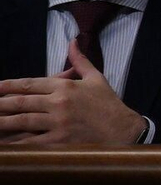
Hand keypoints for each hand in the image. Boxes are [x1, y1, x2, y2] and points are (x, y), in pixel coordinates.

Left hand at [0, 41, 146, 143]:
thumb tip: (73, 41)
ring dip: (3, 121)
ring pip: (22, 121)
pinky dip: (16, 142)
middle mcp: (60, 103)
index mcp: (66, 86)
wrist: (124, 129)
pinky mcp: (60, 141)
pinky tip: (6, 142)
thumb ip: (79, 60)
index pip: (30, 84)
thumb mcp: (96, 78)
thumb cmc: (108, 104)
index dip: (9, 85)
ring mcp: (58, 123)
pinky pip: (32, 142)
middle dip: (0, 103)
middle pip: (21, 102)